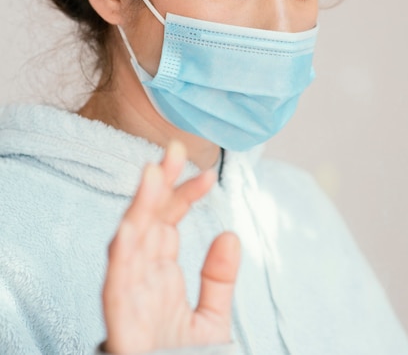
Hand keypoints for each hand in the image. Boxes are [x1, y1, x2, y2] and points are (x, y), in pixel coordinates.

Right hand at [102, 141, 240, 353]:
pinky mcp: (121, 319)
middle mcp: (143, 275)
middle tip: (175, 149)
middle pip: (149, 219)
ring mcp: (130, 294)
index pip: (169, 220)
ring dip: (140, 206)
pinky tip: (131, 227)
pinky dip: (122, 254)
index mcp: (160, 271)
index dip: (185, 194)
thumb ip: (219, 279)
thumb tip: (230, 233)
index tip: (208, 174)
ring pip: (130, 240)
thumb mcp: (210, 320)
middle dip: (160, 183)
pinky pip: (117, 282)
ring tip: (152, 173)